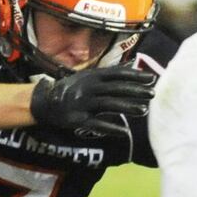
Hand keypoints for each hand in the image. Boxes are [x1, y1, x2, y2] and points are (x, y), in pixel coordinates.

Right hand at [30, 65, 155, 137]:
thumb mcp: (88, 76)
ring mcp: (83, 104)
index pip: (117, 74)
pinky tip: (125, 132)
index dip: (134, 76)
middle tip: (152, 93)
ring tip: (143, 110)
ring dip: (127, 107)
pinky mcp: (78, 120)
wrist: (44, 102)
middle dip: (135, 91)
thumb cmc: (71, 88)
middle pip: (115, 89)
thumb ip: (108, 73)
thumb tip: (132, 65)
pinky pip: (97, 124)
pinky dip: (111, 128)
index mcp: (92, 76)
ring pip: (108, 105)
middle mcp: (88, 88)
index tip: (151, 78)